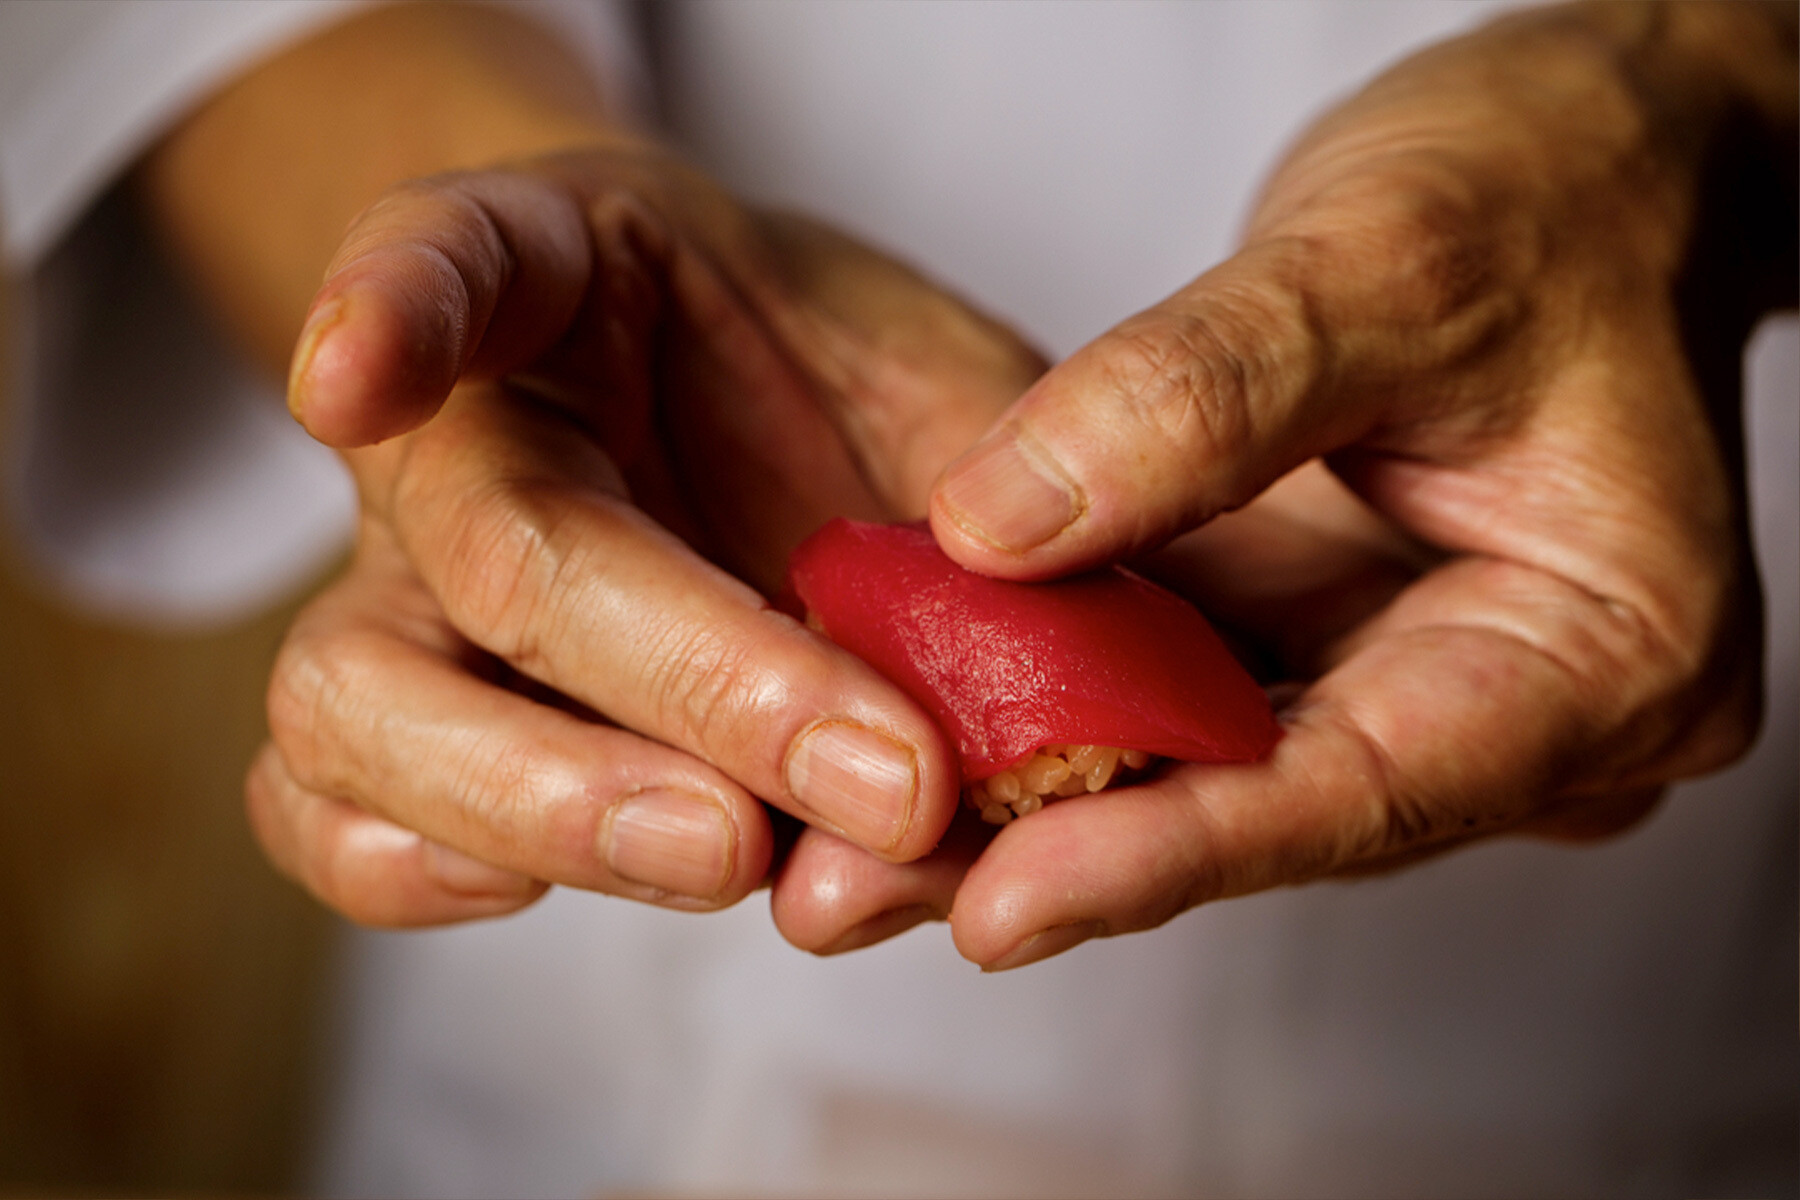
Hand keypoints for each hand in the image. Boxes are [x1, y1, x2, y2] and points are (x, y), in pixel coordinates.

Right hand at [248, 150, 1044, 923]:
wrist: (730, 413)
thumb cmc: (816, 366)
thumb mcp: (926, 355)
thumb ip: (989, 459)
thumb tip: (1042, 622)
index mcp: (549, 282)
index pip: (451, 250)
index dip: (395, 309)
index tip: (354, 383)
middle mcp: (450, 441)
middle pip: (493, 549)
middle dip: (692, 676)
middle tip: (880, 776)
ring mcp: (408, 594)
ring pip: (358, 701)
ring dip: (552, 802)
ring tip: (746, 855)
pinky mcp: (414, 729)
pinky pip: (328, 812)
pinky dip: (413, 869)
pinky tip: (563, 888)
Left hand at [773, 1, 1796, 965]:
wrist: (1582, 164)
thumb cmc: (1542, 189)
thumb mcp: (1385, 262)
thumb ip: (1199, 398)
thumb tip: (994, 531)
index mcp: (1607, 655)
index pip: (1367, 789)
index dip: (1172, 852)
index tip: (1001, 903)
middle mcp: (1524, 715)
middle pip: (1271, 814)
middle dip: (1061, 852)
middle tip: (862, 891)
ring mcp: (1425, 687)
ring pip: (1211, 772)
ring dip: (1035, 798)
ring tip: (853, 845)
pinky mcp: (1336, 644)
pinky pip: (1186, 693)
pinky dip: (1062, 700)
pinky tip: (921, 708)